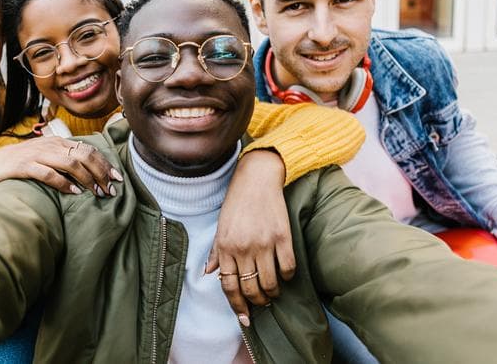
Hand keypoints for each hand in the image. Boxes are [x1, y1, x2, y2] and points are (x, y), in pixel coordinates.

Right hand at [0, 136, 123, 195]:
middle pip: (84, 155)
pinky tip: (74, 192)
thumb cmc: (22, 164)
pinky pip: (48, 173)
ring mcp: (37, 155)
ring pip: (70, 163)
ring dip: (87, 178)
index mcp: (58, 142)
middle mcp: (50, 146)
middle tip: (110, 189)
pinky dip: (64, 183)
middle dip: (100, 172)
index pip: (88, 149)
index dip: (104, 163)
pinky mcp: (25, 166)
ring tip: (96, 192)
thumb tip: (90, 173)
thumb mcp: (46, 157)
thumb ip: (65, 160)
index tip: (117, 178)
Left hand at [207, 149, 295, 324]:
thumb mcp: (221, 225)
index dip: (236, 306)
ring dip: (272, 293)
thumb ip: (216, 251)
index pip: (228, 286)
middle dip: (256, 302)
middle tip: (261, 303)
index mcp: (225, 246)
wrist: (257, 178)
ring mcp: (264, 243)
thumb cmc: (236, 202)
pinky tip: (285, 275)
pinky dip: (288, 276)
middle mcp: (243, 248)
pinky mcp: (283, 237)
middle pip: (250, 288)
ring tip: (273, 292)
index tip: (244, 319)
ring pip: (270, 283)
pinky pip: (288, 268)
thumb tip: (208, 273)